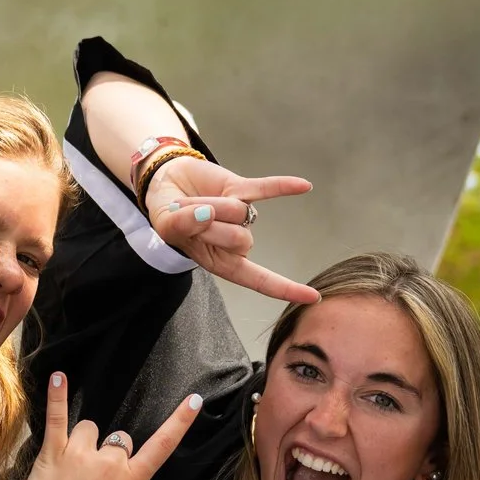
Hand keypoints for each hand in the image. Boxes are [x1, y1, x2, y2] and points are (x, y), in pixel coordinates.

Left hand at [5, 372, 201, 479]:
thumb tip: (110, 472)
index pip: (162, 446)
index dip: (179, 422)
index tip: (194, 401)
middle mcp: (111, 464)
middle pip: (118, 440)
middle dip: (106, 453)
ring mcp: (82, 455)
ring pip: (88, 429)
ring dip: (80, 442)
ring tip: (66, 471)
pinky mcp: (53, 453)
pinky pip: (57, 418)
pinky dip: (56, 396)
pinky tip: (59, 377)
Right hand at [142, 157, 317, 304]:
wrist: (165, 183)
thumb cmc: (168, 214)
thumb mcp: (168, 226)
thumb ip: (184, 225)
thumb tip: (206, 215)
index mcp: (221, 262)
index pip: (258, 279)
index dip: (284, 288)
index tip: (313, 297)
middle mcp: (235, 241)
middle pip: (240, 240)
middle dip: (210, 225)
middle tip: (189, 216)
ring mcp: (240, 214)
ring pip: (239, 213)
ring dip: (212, 205)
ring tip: (193, 202)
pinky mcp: (240, 188)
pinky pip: (264, 189)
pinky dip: (283, 187)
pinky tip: (305, 186)